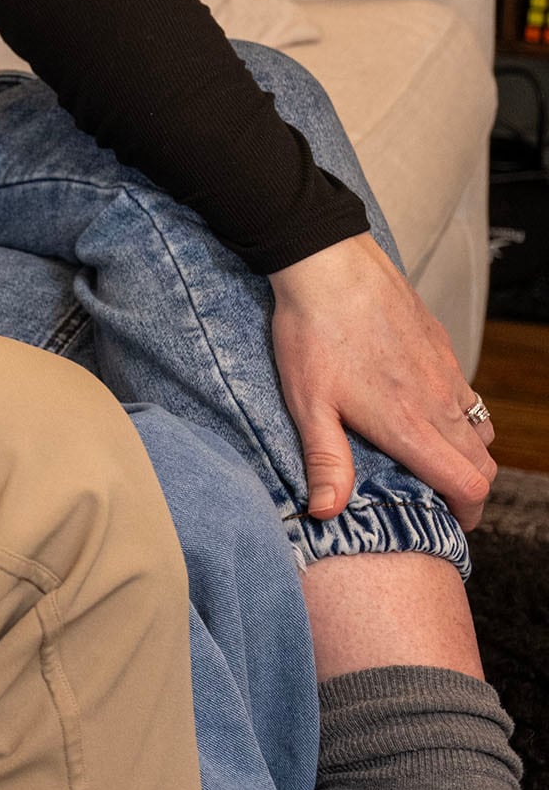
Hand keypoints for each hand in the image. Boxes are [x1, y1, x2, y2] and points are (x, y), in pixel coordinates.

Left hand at [270, 231, 494, 527]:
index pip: (468, 484)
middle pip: (481, 462)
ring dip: (467, 451)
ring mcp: (446, 373)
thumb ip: (326, 461)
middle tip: (442, 499)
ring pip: (479, 427)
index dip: (467, 512)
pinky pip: (467, 393)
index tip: (450, 522)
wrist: (330, 266)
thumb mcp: (308, 404)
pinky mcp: (442, 348)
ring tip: (433, 459)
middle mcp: (439, 403)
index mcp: (410, 426)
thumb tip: (328, 512)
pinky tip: (424, 409)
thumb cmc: (312, 335)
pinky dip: (459, 414)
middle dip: (469, 489)